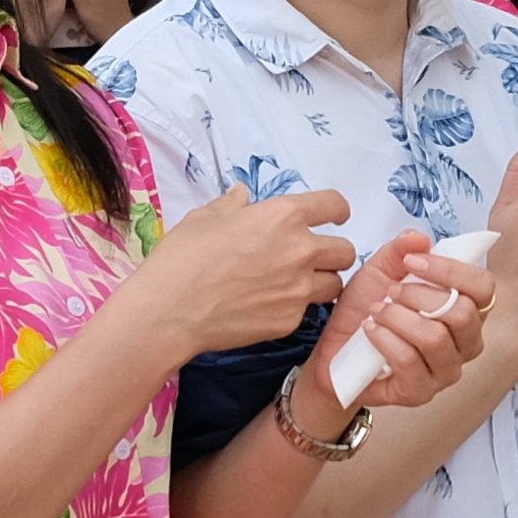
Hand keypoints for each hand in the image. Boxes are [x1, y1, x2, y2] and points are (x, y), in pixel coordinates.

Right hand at [142, 185, 355, 360]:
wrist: (171, 309)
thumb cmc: (184, 256)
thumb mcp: (205, 217)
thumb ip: (233, 205)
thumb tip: (242, 196)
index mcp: (283, 216)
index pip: (335, 205)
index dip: (337, 210)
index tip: (333, 216)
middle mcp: (300, 250)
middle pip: (346, 251)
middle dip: (332, 252)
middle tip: (310, 256)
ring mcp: (299, 290)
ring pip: (334, 285)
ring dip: (321, 281)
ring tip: (294, 284)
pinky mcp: (290, 321)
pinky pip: (306, 311)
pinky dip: (294, 307)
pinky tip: (267, 306)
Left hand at [309, 237, 491, 416]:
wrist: (335, 351)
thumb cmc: (366, 311)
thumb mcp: (380, 271)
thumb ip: (401, 251)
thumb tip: (419, 239)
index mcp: (465, 310)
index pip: (483, 288)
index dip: (452, 271)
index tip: (414, 263)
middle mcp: (464, 343)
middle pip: (463, 314)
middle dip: (419, 295)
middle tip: (391, 292)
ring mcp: (445, 371)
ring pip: (435, 338)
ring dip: (398, 318)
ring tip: (377, 311)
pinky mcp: (420, 392)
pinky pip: (410, 361)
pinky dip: (385, 339)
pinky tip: (370, 331)